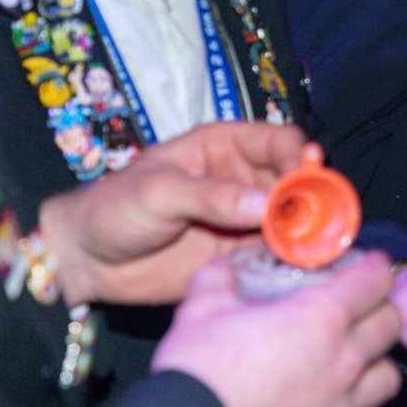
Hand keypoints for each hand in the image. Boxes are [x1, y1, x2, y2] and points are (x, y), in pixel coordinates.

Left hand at [36, 121, 306, 305]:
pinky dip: (292, 259)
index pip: (280, 141)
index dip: (299, 156)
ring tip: (313, 245)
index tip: (306, 176)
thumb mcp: (158, 192)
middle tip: (318, 217)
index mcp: (226, 147)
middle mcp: (246, 179)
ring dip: (307, 230)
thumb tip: (267, 203)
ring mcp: (247, 219)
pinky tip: (298, 265)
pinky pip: (279, 253)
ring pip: (295, 218)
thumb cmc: (114, 208)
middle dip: (312, 196)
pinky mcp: (243, 254)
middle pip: (298, 180)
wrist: (87, 260)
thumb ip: (212, 196)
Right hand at [151, 252, 401, 406]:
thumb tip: (222, 267)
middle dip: (380, 310)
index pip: (374, 281)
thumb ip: (218, 279)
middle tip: (361, 309)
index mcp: (320, 318)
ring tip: (359, 362)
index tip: (368, 266)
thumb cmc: (198, 373)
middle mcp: (342, 360)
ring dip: (378, 366)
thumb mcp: (200, 309)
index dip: (374, 268)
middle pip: (391, 325)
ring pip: (389, 378)